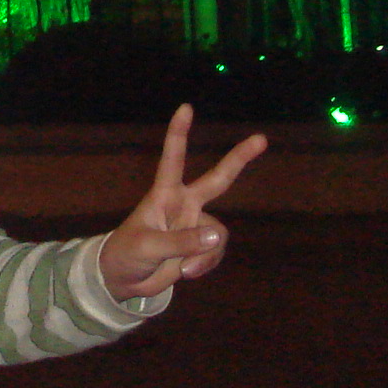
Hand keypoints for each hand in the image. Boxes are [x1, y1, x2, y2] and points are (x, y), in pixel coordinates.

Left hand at [100, 104, 267, 300]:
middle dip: (238, 159)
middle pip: (217, 179)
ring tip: (182, 269)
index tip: (186, 108)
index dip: (179, 133)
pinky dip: (206, 264)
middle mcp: (183, 205)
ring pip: (218, 234)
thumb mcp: (148, 246)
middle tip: (261, 138)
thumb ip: (182, 242)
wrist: (126, 279)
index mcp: (164, 195)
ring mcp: (194, 225)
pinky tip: (186, 273)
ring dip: (206, 254)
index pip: (173, 158)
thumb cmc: (128, 253)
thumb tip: (217, 234)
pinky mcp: (200, 247)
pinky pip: (216, 251)